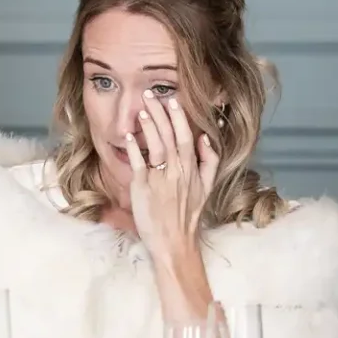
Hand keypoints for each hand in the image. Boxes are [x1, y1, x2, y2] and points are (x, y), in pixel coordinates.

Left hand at [122, 91, 219, 254]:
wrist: (174, 242)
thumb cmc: (187, 215)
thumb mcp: (207, 188)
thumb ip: (209, 161)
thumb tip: (205, 137)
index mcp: (192, 170)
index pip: (186, 137)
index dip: (179, 118)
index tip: (172, 100)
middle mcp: (177, 172)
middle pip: (170, 137)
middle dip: (161, 114)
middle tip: (151, 94)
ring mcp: (160, 180)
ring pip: (156, 147)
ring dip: (149, 127)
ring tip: (142, 109)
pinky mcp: (143, 189)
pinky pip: (138, 165)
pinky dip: (133, 149)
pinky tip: (127, 136)